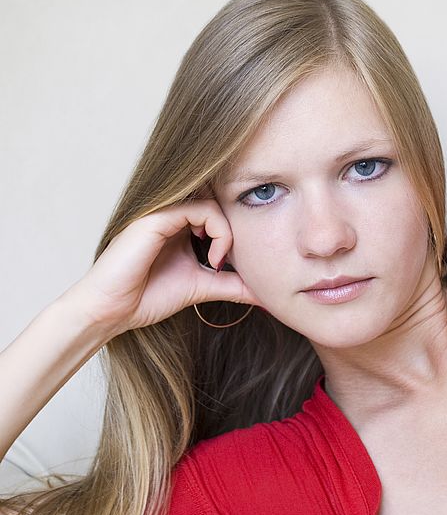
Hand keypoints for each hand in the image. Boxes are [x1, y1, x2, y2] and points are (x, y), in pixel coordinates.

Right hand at [61, 198, 262, 337]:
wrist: (112, 311)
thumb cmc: (148, 297)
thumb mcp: (203, 287)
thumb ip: (233, 284)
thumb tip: (266, 293)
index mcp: (182, 226)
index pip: (222, 212)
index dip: (239, 233)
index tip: (238, 265)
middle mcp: (174, 216)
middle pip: (221, 204)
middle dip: (239, 229)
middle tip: (237, 260)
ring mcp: (164, 213)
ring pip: (214, 204)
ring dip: (229, 233)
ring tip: (221, 262)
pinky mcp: (156, 218)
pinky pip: (199, 208)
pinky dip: (218, 231)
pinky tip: (213, 259)